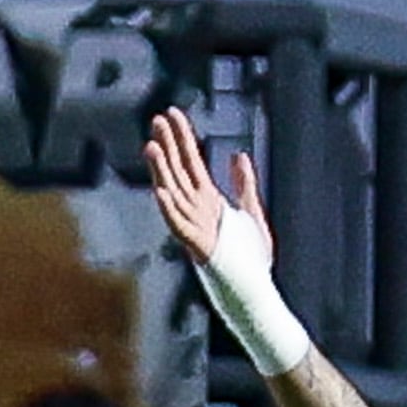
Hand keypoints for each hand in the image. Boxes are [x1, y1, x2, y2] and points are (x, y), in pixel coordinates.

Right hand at [140, 109, 266, 269]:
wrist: (255, 293)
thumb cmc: (251, 260)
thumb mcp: (251, 213)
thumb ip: (244, 184)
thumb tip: (238, 155)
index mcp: (209, 201)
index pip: (191, 162)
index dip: (182, 137)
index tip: (172, 113)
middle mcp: (197, 211)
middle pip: (178, 172)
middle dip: (168, 146)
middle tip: (156, 119)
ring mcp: (196, 228)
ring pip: (173, 194)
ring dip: (161, 171)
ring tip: (151, 147)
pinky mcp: (199, 248)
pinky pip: (180, 226)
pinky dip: (169, 210)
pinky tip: (159, 191)